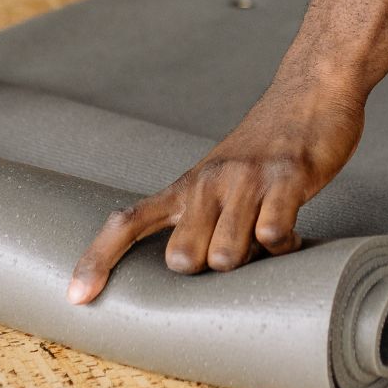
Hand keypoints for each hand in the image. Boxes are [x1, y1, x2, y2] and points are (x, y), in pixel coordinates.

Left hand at [66, 79, 365, 303]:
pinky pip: (273, 235)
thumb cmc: (265, 146)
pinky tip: (291, 232)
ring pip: (226, 255)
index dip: (98, 260)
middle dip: (209, 269)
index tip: (77, 297)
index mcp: (186, 186)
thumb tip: (188, 271)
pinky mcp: (286, 178)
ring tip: (267, 237)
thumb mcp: (217, 178)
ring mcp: (246, 180)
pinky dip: (285, 246)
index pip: (128, 224)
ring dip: (252, 260)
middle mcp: (207, 182)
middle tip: (237, 246)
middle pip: (183, 259)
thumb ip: (197, 218)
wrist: (310, 90)